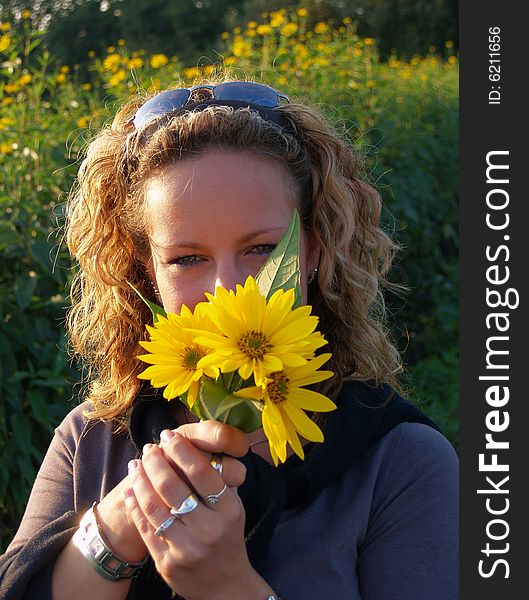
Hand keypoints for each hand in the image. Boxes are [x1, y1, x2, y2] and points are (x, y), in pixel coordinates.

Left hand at [124, 420, 268, 598]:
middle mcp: (208, 529)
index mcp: (228, 510)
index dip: (182, 450)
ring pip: (154, 505)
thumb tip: (194, 446)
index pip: (202, 473)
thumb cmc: (228, 537)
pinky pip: (146, 527)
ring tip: (136, 464)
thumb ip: (219, 480)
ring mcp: (186, 548)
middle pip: (173, 486)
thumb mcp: (234, 507)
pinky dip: (135, 505)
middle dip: (156, 461)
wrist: (225, 587)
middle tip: (149, 447)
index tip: (169, 435)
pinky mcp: (167, 563)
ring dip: (140, 480)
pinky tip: (131, 490)